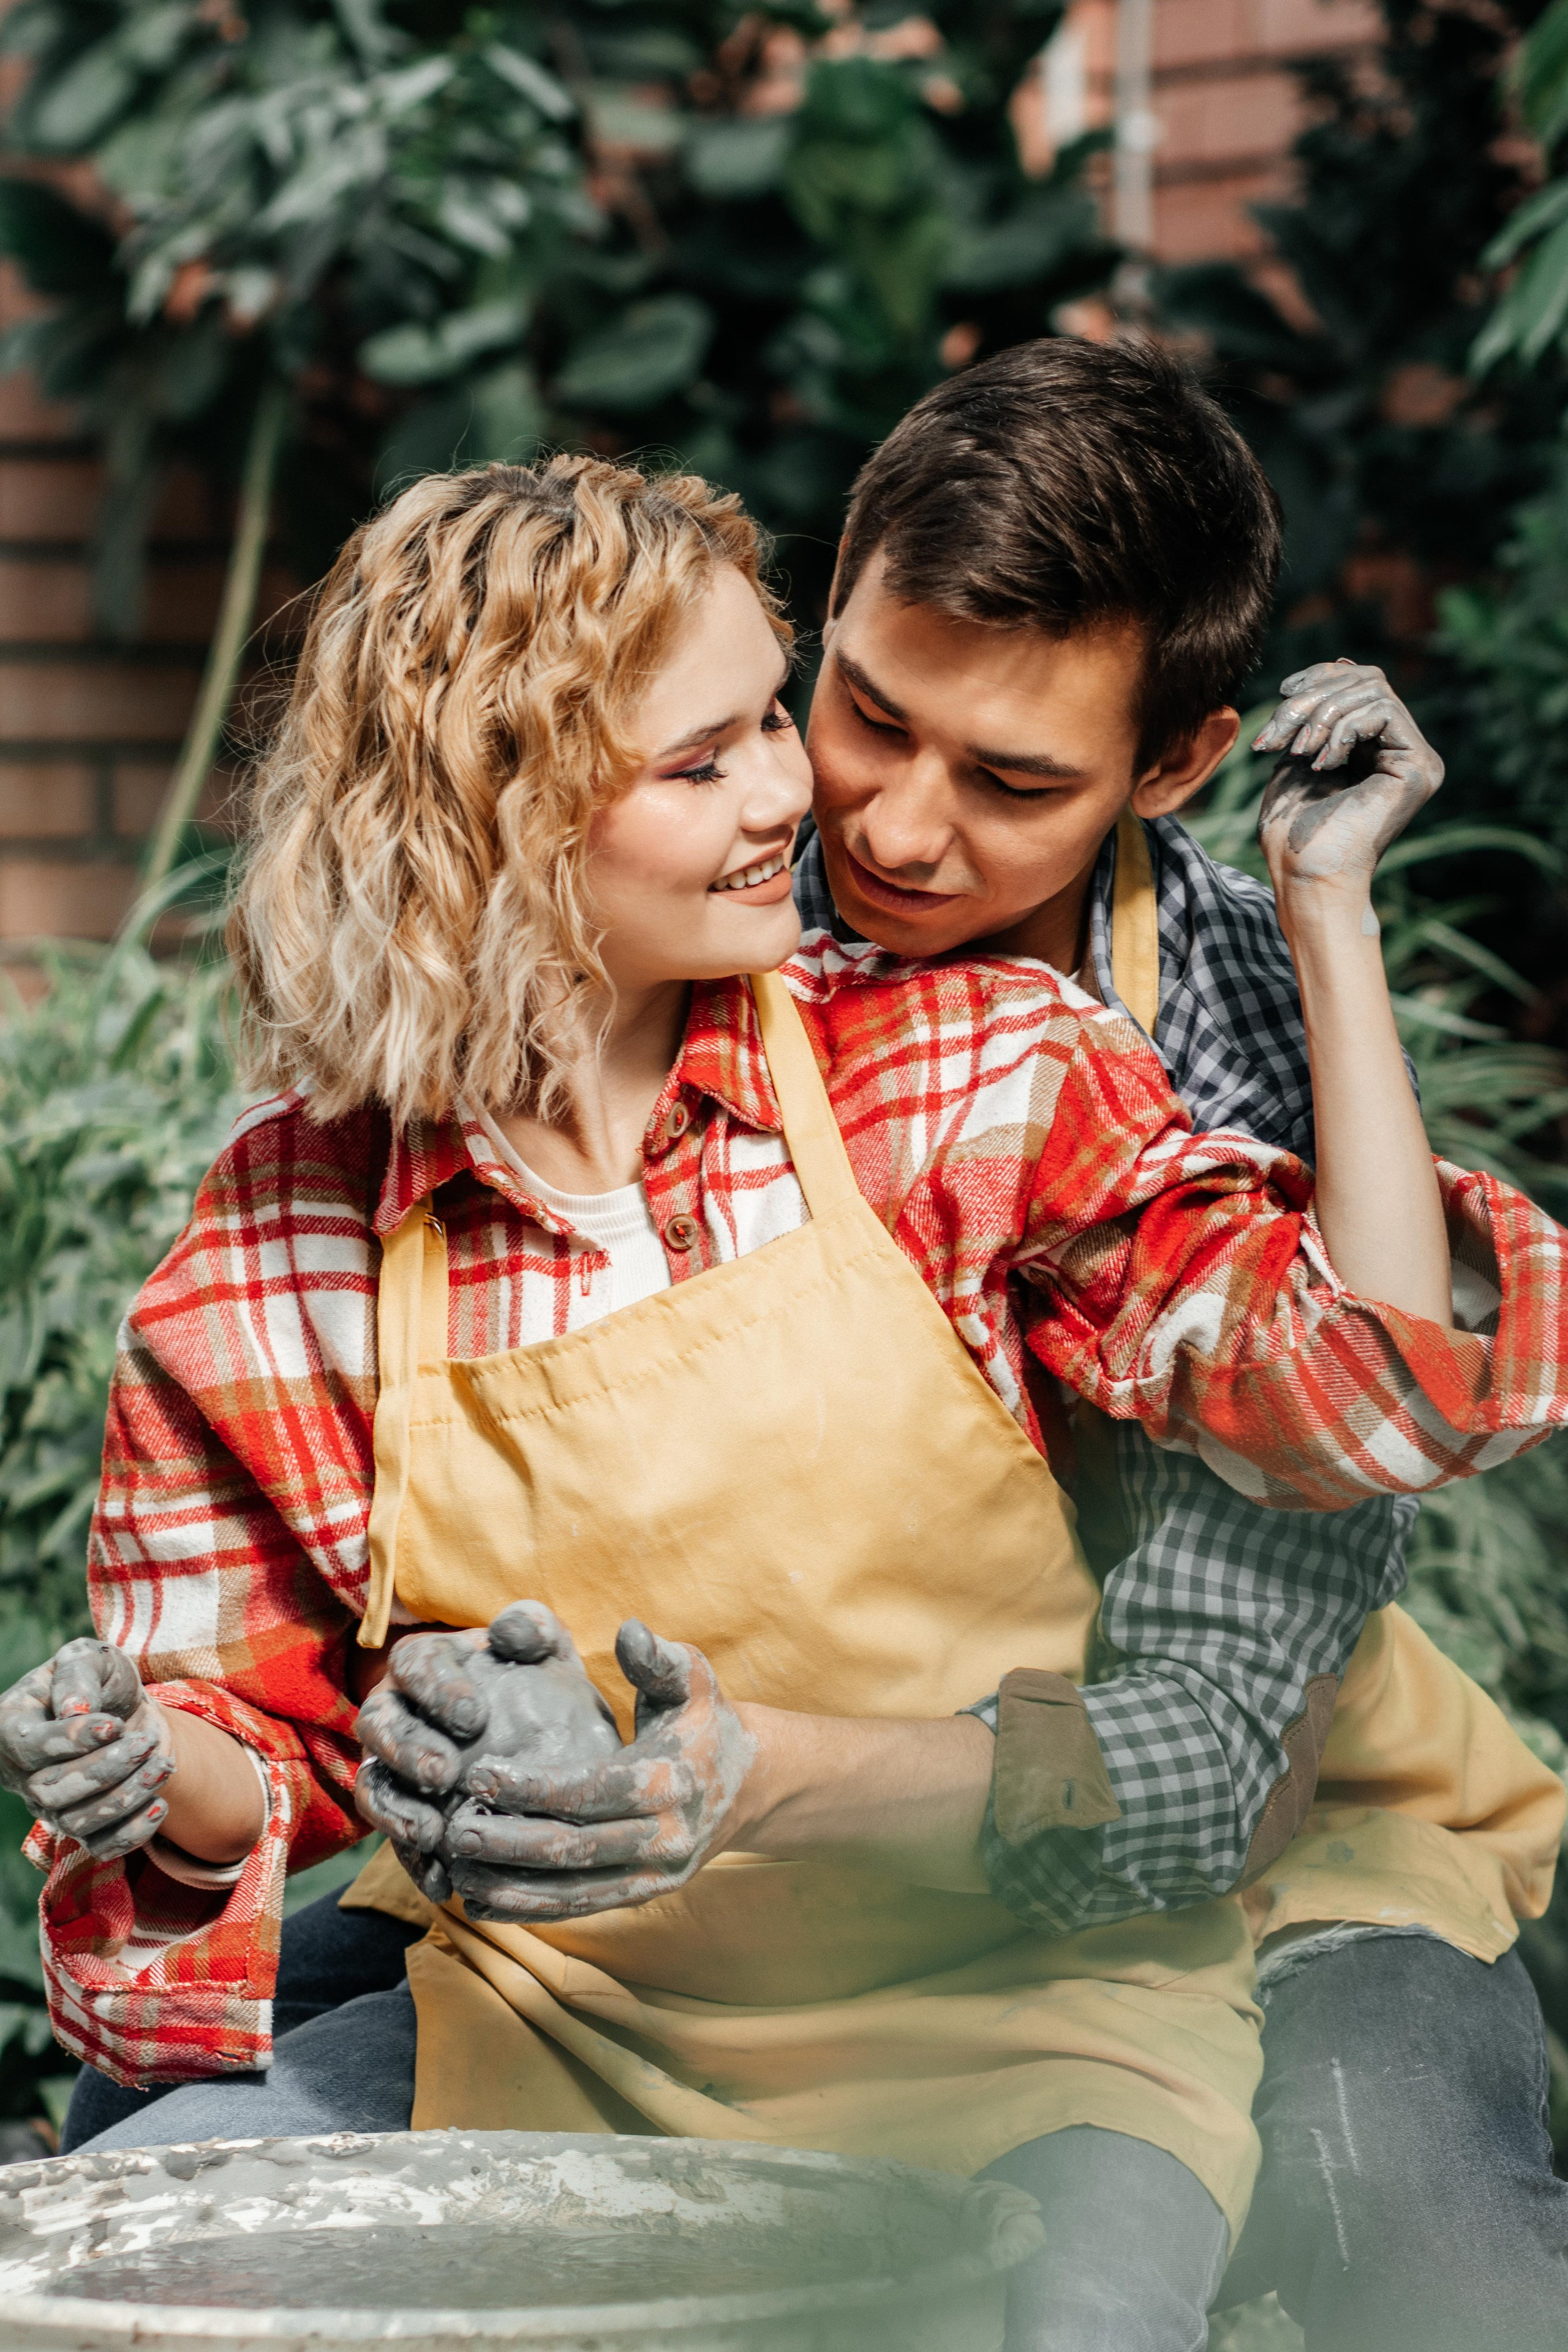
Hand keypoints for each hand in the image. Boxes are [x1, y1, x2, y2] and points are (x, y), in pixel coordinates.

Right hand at [0, 1638, 176, 1861]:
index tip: (112, 1725)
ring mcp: (52, 1806)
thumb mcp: (88, 1658)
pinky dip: (133, 1833)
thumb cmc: (99, 1678)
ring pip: (77, 1822)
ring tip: (162, 1765)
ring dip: (126, 1797)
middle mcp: (24, 1775)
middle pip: (51, 1792)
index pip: (30, 1747)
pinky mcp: (85, 1826)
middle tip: (144, 1743)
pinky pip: (101, 1846)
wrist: (126, 1708)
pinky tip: (160, 1804)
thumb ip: (77, 1675)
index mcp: (12, 1728)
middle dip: (104, 1770)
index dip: (71, 1741)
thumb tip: (75, 1710)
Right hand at [353, 1602, 596, 1905]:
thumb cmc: (544, 1684)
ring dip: (397, 1813)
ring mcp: (394, 1768)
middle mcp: (397, 1712)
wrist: (552, 1739)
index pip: (415, 1664)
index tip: (475, 1716)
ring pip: (375, 1786)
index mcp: (427, 1662)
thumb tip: (511, 1631)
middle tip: (444, 1773)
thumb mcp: (548, 1652)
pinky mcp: (404, 1816)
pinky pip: (394, 1840)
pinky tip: (442, 1883)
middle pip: (379, 1725)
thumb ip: (533, 1629)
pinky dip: (414, 1863)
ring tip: (433, 1834)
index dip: (437, 1689)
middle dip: (408, 1750)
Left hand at [440, 1620, 756, 1923]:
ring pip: (575, 1891)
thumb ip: (658, 1657)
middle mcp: (666, 1837)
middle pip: (577, 1849)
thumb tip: (627, 1630)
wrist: (753, 1784)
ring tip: (456, 1870)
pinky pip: (583, 1908)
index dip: (533, 1788)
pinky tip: (482, 1903)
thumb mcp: (691, 1680)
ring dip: (512, 1887)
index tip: (479, 1777)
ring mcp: (657, 1875)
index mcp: (670, 1781)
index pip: (591, 1791)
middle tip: (454, 1830)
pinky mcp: (645, 1894)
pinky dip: (532, 1909)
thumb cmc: (705, 1721)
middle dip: (511, 1844)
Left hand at [1251, 660, 1442, 908]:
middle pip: (1367, 679)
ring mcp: (1417, 758)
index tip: (1281, 695)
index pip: (1358, 681)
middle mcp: (1403, 749)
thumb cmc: (1292, 827)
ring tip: (1300, 753)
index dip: (1319, 677)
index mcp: (1376, 746)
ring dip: (1323, 716)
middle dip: (1315, 697)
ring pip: (1374, 690)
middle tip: (1282, 734)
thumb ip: (1319, 712)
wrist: (1303, 873)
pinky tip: (1324, 765)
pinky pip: (1383, 711)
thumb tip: (1342, 661)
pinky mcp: (1420, 766)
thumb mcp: (1299, 752)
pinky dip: (1343, 729)